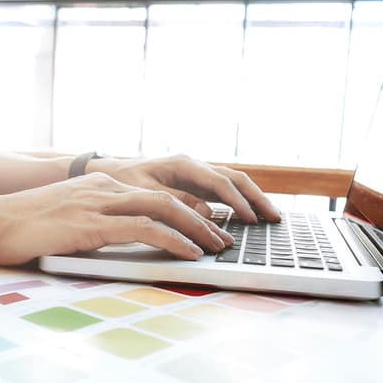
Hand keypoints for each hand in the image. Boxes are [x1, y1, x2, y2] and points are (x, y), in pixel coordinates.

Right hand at [0, 173, 234, 264]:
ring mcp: (99, 203)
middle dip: (205, 218)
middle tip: (225, 238)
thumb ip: (97, 222)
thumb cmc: (23, 226)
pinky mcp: (92, 224)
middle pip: (171, 197)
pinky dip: (173, 240)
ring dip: (198, 229)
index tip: (211, 226)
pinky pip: (144, 229)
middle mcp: (106, 188)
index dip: (190, 209)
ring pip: (165, 209)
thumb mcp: (68, 218)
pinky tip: (190, 253)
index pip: (158, 193)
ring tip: (217, 248)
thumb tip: (123, 239)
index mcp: (102, 186)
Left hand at [86, 154, 280, 222]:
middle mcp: (194, 166)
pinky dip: (239, 203)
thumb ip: (175, 201)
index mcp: (184, 164)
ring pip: (233, 184)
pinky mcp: (195, 185)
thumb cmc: (123, 180)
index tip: (251, 218)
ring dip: (252, 200)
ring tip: (270, 218)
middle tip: (275, 218)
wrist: (108, 172)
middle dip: (256, 198)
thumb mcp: (144, 192)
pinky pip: (223, 192)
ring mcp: (196, 174)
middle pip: (235, 179)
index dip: (237, 201)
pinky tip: (250, 217)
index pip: (219, 182)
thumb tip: (207, 213)